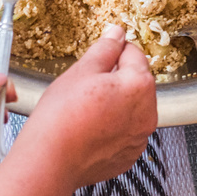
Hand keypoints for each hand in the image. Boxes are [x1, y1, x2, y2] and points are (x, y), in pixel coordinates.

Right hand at [19, 25, 155, 189]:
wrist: (49, 161)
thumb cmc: (62, 117)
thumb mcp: (82, 70)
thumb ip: (106, 48)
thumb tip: (117, 33)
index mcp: (139, 85)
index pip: (134, 53)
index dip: (114, 51)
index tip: (99, 57)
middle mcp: (148, 112)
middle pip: (136, 81)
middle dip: (116, 78)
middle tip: (86, 85)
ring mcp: (139, 137)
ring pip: (131, 107)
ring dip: (116, 102)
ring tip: (86, 108)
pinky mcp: (129, 155)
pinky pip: (125, 131)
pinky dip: (113, 126)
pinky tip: (90, 126)